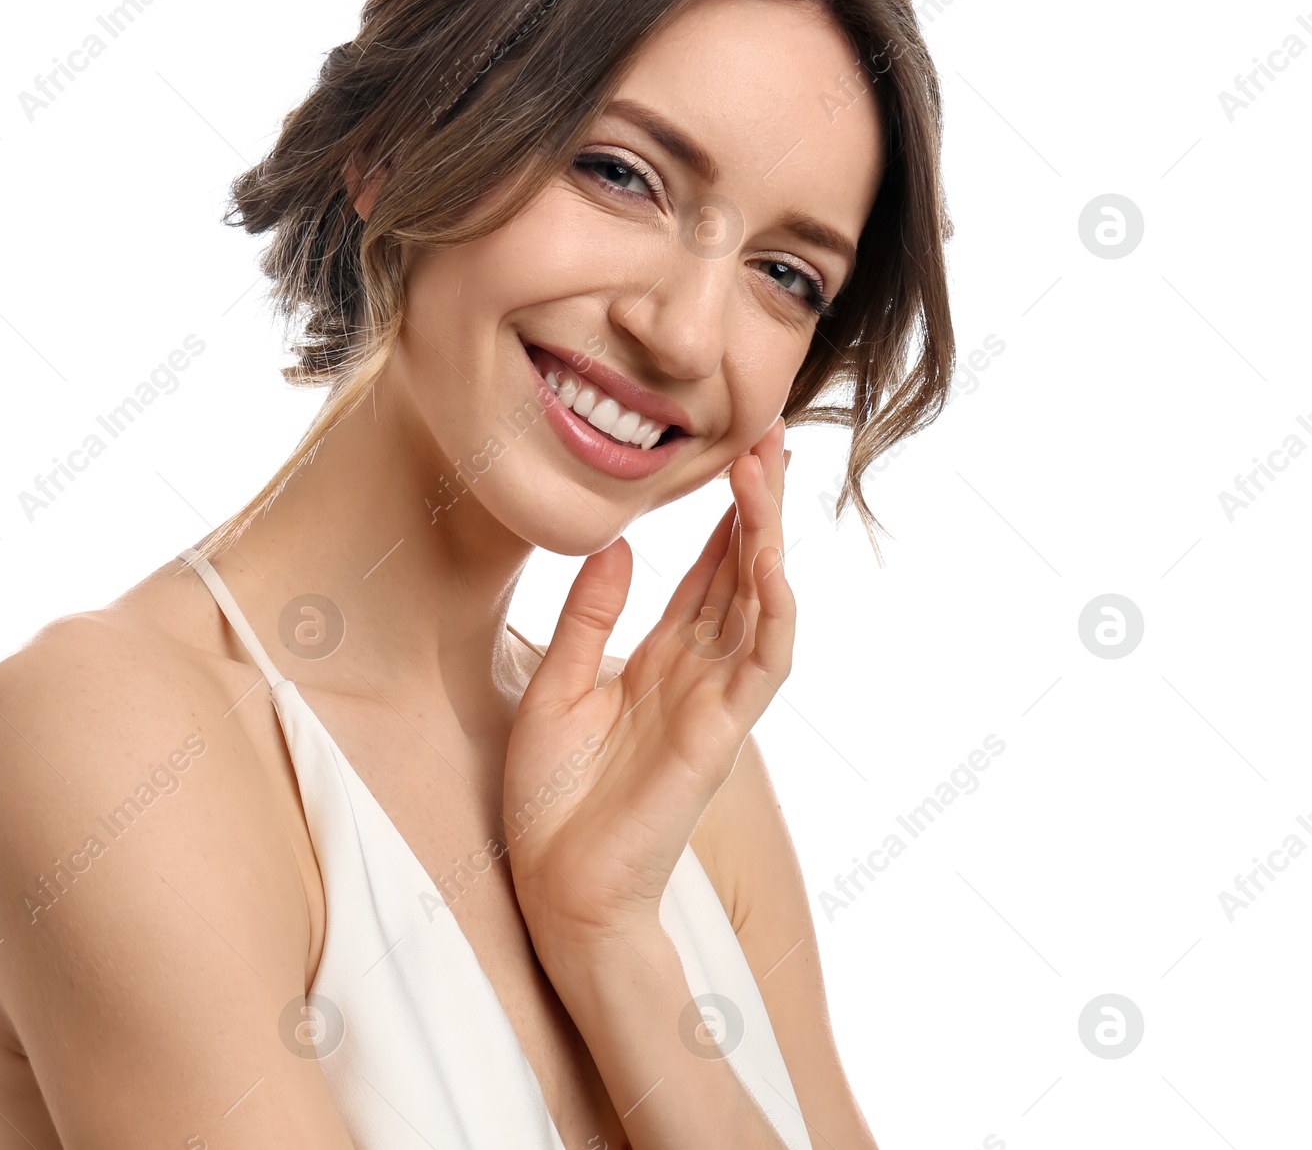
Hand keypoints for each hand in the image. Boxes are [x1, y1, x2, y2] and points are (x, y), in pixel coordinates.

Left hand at [502, 418, 794, 953]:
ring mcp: (716, 703)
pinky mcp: (721, 735)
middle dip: (757, 509)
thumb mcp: (557, 685)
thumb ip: (590, 617)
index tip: (733, 454)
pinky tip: (769, 558)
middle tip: (769, 438)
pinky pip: (761, 662)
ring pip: (759, 605)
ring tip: (765, 472)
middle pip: (741, 576)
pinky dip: (772, 608)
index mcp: (659, 662)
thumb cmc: (552, 798)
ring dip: (768, 539)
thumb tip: (621, 545)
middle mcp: (697, 675)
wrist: (556, 886)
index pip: (705, 576)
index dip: (723, 518)